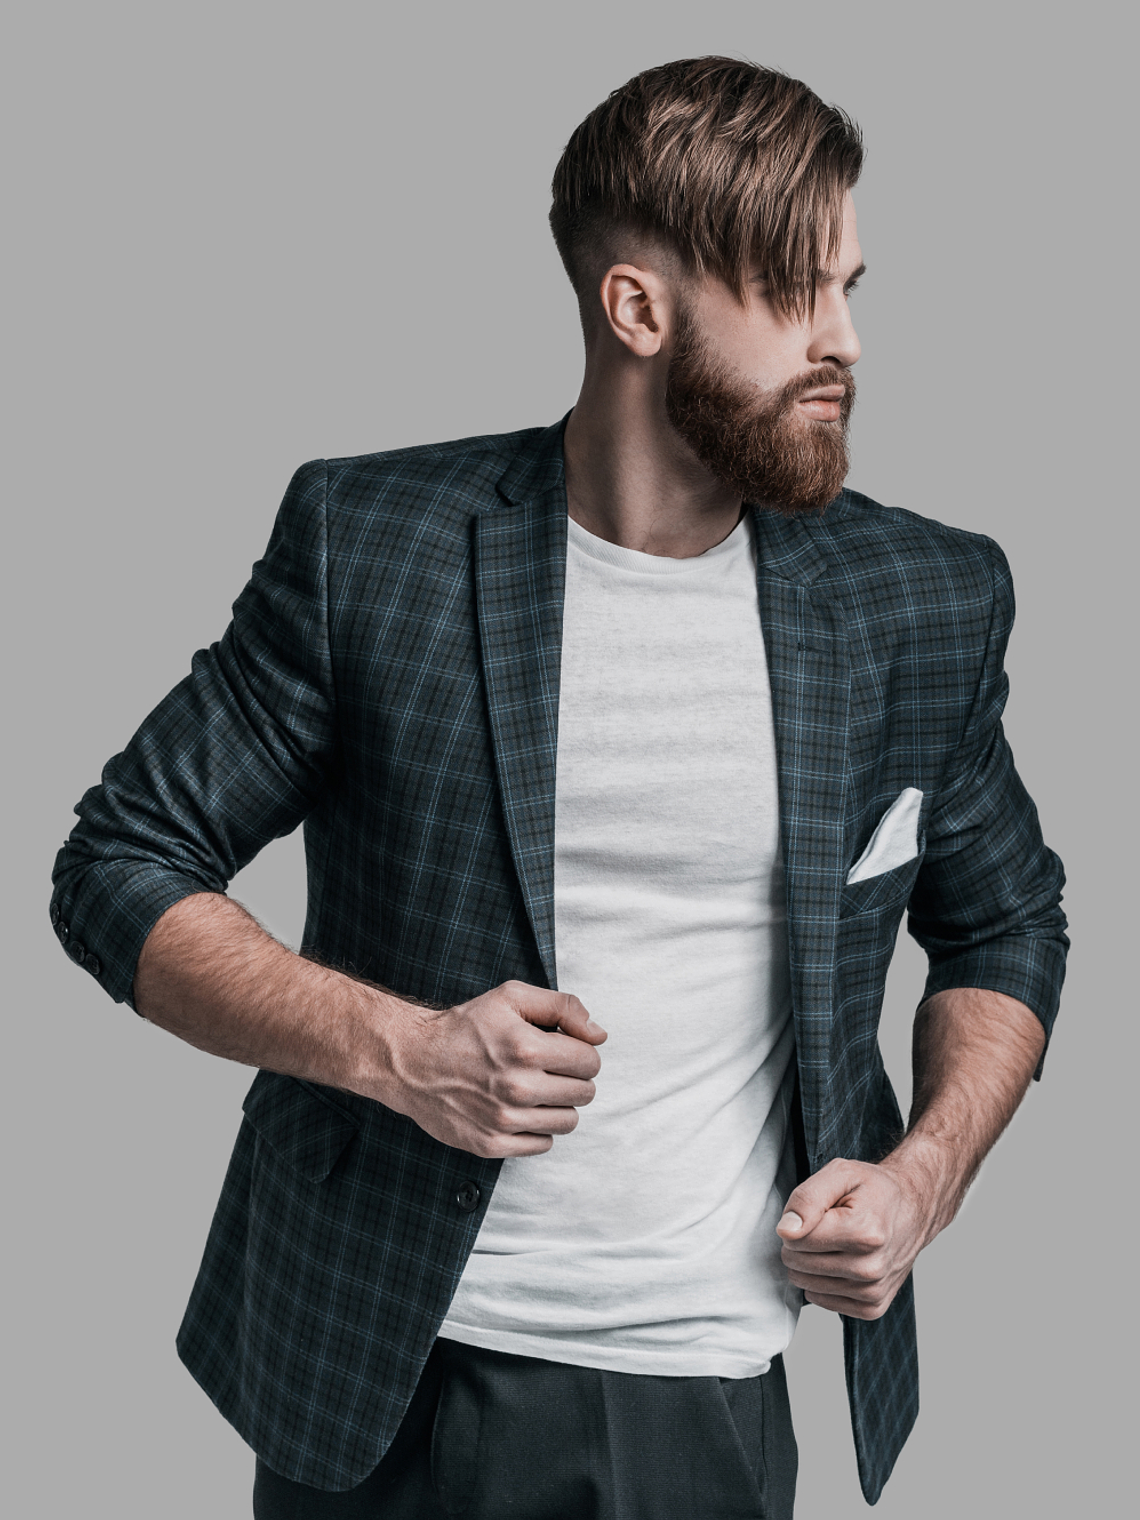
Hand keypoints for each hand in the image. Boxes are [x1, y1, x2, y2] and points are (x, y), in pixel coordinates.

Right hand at [381, 980, 606, 1158]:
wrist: (412, 1061)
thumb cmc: (465, 1027)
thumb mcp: (511, 998)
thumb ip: (563, 1007)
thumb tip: (599, 1035)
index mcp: (527, 1048)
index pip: (590, 1061)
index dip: (580, 1052)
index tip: (562, 1049)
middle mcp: (518, 1088)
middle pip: (584, 1093)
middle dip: (573, 1078)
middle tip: (549, 1068)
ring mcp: (504, 1120)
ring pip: (568, 1122)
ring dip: (558, 1104)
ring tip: (534, 1089)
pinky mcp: (491, 1144)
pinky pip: (542, 1145)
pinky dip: (537, 1129)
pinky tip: (518, 1110)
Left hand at [776, 1157, 928, 1319]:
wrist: (913, 1210)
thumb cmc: (873, 1190)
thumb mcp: (840, 1174)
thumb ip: (807, 1199)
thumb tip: (785, 1231)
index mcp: (864, 1232)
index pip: (796, 1240)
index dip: (796, 1223)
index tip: (817, 1212)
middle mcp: (871, 1268)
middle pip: (798, 1264)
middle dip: (800, 1243)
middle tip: (825, 1226)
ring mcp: (873, 1291)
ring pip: (806, 1284)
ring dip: (810, 1263)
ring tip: (834, 1242)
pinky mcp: (872, 1307)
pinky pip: (821, 1300)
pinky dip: (822, 1281)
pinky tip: (839, 1261)